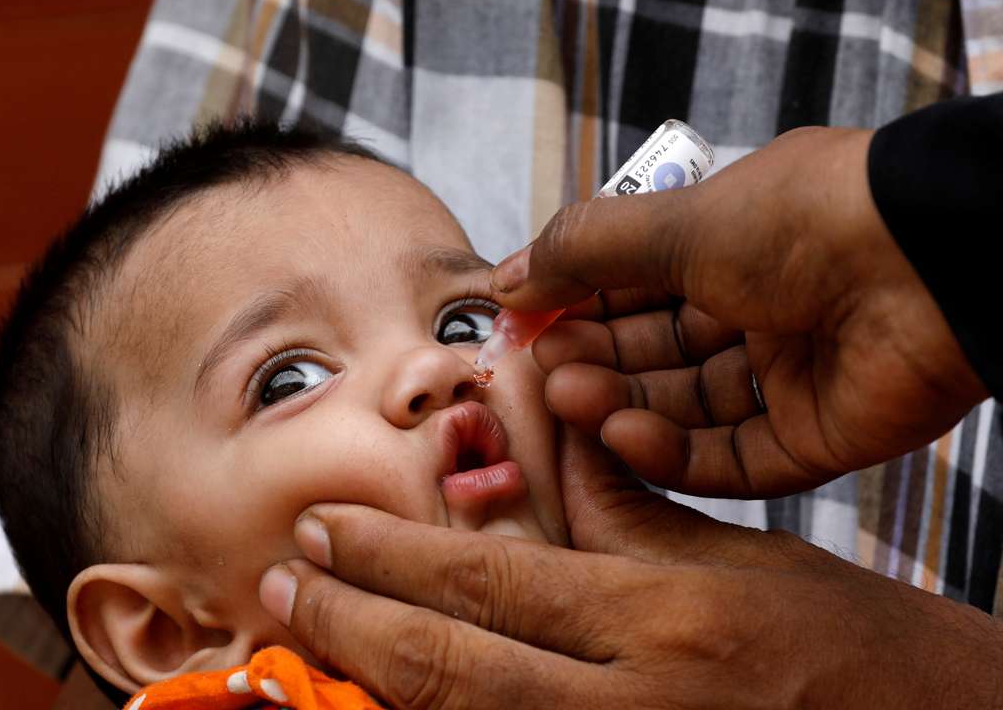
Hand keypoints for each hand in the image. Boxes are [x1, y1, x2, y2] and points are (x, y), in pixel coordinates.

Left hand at [258, 431, 1002, 708]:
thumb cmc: (853, 648)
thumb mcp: (736, 562)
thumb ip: (624, 515)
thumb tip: (544, 453)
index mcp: (662, 620)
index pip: (489, 581)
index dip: (391, 558)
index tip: (325, 532)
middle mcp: (634, 705)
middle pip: (452, 666)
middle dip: (352, 623)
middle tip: (284, 584)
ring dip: (371, 689)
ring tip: (303, 650)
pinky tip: (389, 705)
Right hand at [492, 127, 987, 496]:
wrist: (931, 264)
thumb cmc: (804, 220)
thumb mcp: (674, 220)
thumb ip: (582, 252)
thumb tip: (505, 279)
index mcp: (733, 245)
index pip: (634, 286)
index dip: (575, 306)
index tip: (519, 325)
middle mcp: (760, 310)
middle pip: (654, 352)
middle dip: (593, 360)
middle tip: (540, 370)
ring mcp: (790, 377)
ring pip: (685, 408)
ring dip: (620, 406)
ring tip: (569, 398)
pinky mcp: (817, 437)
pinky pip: (732, 457)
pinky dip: (673, 453)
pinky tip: (624, 435)